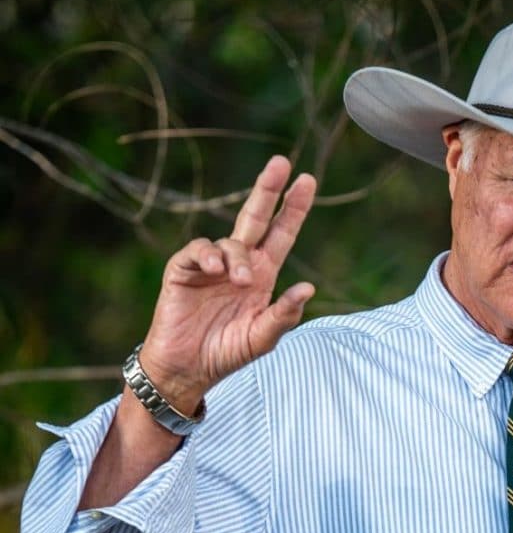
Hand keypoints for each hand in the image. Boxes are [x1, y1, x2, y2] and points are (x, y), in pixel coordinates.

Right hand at [138, 156, 316, 412]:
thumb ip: (284, 315)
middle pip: (255, 217)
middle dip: (267, 190)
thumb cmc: (227, 352)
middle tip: (281, 162)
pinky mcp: (184, 271)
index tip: (306, 180)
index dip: (293, 208)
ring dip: (239, 257)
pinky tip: (216, 269)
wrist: (188, 369)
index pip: (281, 233)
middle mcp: (239, 264)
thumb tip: (308, 287)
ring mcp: (211, 266)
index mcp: (263, 275)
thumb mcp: (263, 337)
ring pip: (230, 241)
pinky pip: (199, 251)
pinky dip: (208, 255)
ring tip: (243, 282)